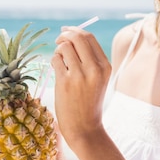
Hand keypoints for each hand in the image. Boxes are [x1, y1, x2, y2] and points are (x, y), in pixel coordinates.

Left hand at [51, 26, 111, 146]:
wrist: (85, 128)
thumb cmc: (89, 102)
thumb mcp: (98, 79)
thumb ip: (90, 60)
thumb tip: (72, 37)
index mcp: (105, 66)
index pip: (89, 38)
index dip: (75, 31)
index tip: (66, 31)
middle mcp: (95, 69)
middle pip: (77, 37)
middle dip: (65, 34)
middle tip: (58, 39)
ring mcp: (80, 75)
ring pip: (64, 47)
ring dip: (58, 50)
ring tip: (59, 61)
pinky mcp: (65, 83)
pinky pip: (55, 59)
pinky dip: (53, 60)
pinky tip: (56, 69)